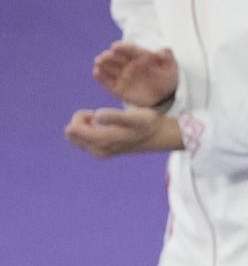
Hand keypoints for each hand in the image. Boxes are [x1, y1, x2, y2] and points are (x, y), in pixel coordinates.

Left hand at [64, 107, 183, 157]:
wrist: (157, 136)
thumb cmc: (146, 122)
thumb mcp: (134, 117)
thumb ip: (114, 116)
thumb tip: (96, 115)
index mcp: (102, 141)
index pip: (73, 130)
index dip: (81, 116)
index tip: (96, 112)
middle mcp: (97, 150)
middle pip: (71, 133)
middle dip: (81, 120)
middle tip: (98, 115)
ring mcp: (99, 152)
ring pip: (76, 137)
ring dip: (86, 125)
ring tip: (103, 121)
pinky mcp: (102, 152)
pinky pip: (84, 140)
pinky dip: (90, 130)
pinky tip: (106, 127)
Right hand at [93, 41, 177, 106]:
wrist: (164, 96)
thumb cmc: (167, 77)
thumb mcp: (171, 67)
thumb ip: (168, 57)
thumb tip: (165, 49)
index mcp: (141, 57)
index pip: (131, 50)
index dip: (123, 48)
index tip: (115, 46)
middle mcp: (129, 65)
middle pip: (117, 58)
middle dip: (110, 56)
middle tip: (103, 56)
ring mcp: (123, 76)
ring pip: (110, 69)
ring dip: (103, 65)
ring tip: (98, 63)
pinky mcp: (118, 88)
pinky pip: (108, 83)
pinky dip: (101, 78)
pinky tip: (96, 73)